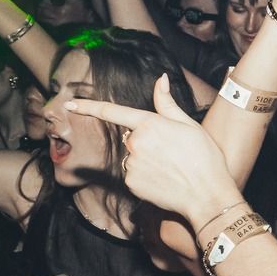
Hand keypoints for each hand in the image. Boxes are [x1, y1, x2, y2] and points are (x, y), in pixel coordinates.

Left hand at [66, 74, 241, 226]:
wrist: (206, 195)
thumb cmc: (204, 157)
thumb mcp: (189, 124)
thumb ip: (167, 103)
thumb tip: (160, 80)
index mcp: (148, 124)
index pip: (111, 112)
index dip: (88, 107)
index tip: (70, 104)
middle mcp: (135, 143)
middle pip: (131, 137)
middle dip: (146, 141)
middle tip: (172, 151)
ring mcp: (131, 165)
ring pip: (132, 157)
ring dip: (146, 159)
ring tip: (171, 167)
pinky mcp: (131, 184)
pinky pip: (133, 175)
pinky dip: (145, 176)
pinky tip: (164, 180)